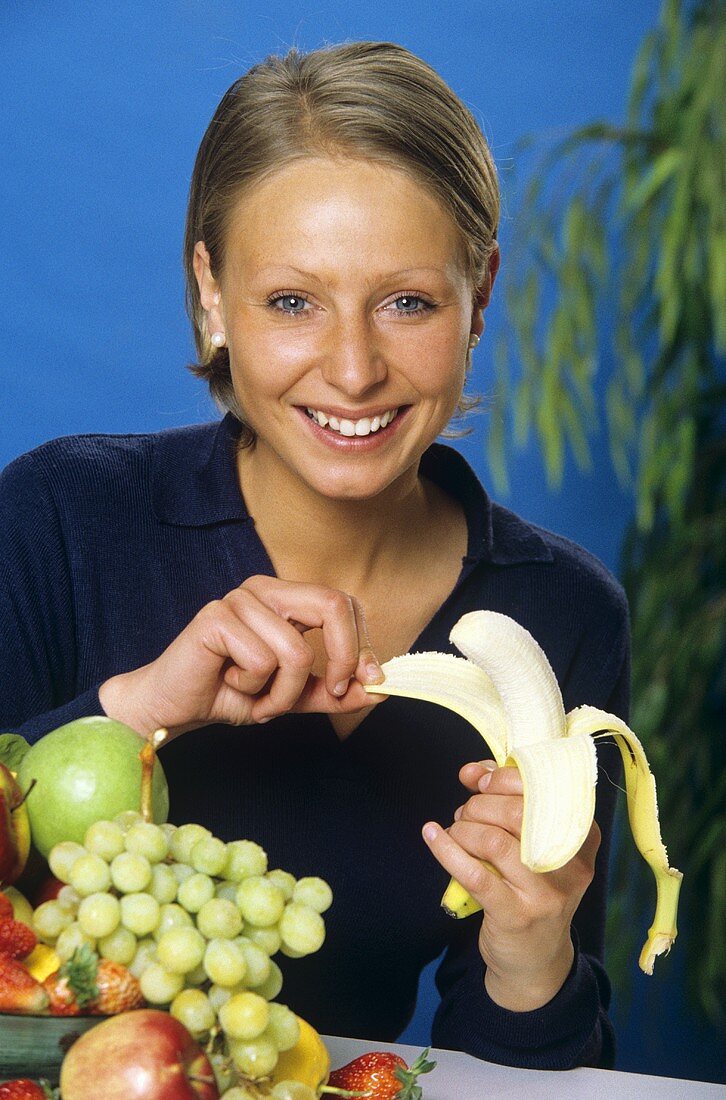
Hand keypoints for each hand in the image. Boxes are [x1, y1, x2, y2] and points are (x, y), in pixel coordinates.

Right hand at [99, 574, 383, 738]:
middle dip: (341, 659)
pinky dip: (253, 688)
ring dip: (283, 693)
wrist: (174, 708)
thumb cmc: (231, 693)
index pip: (346, 602)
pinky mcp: (215, 618)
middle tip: (327, 693)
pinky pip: (261, 660)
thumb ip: (336, 690)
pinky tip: (230, 685)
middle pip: (333, 605)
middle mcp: (265, 588)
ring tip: (259, 699)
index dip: (359, 644)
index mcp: (287, 597)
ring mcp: (239, 599)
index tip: (353, 683)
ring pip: (296, 651)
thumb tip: (380, 685)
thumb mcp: (296, 696)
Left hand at [422, 760, 599, 1010]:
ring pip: (493, 841)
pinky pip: (474, 874)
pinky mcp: (516, 915)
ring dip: (463, 828)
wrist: (535, 958)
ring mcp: (545, 892)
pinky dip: (446, 849)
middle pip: (516, 813)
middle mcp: (569, 863)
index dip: (503, 778)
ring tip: (457, 832)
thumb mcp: (531, 844)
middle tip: (466, 813)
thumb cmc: (530, 887)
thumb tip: (474, 771)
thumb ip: (506, 800)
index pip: (544, 789)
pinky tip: (432, 835)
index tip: (480, 781)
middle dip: (480, 804)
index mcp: (580, 836)